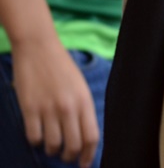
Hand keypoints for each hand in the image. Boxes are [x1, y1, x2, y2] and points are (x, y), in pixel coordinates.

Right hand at [9, 39, 98, 167]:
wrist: (39, 48)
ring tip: (52, 147)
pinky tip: (38, 136)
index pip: (92, 136)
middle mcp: (69, 107)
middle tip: (66, 158)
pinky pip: (33, 137)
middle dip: (70, 157)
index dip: (89, 155)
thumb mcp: (79, 87)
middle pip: (74, 145)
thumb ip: (82, 109)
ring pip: (53, 144)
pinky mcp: (29, 108)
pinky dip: (36, 141)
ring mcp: (48, 109)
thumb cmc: (61, 67)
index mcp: (85, 101)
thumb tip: (83, 135)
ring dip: (52, 150)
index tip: (85, 164)